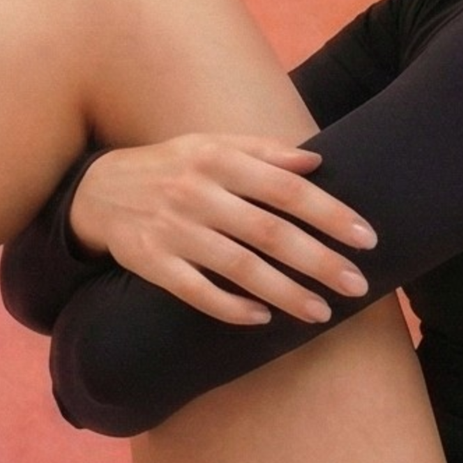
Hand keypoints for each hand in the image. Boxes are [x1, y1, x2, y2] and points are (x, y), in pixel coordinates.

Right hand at [66, 132, 378, 325]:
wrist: (96, 191)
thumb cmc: (169, 168)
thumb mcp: (209, 145)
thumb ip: (262, 151)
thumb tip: (317, 161)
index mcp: (216, 160)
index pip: (285, 189)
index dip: (329, 214)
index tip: (366, 239)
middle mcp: (195, 193)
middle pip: (269, 232)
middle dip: (318, 261)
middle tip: (356, 285)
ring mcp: (172, 230)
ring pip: (238, 267)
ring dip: (285, 292)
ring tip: (321, 313)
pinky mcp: (151, 262)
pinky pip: (196, 291)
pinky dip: (231, 307)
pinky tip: (262, 318)